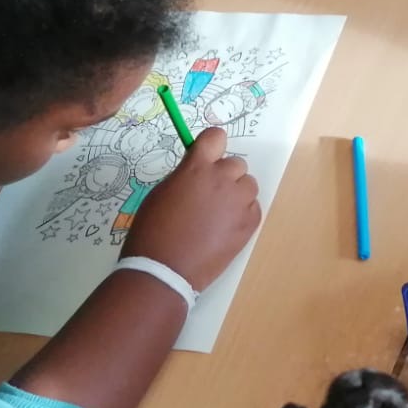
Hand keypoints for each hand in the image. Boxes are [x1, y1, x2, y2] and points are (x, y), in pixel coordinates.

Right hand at [122, 127, 261, 291]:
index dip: (212, 145)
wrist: (164, 270)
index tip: (207, 156)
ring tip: (218, 214)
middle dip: (224, 175)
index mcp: (197, 168)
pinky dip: (242, 214)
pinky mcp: (250, 223)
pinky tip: (224, 229)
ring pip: (248, 185)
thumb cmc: (153, 230)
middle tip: (208, 196)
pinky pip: (253, 207)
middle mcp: (222, 179)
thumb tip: (199, 170)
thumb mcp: (163, 192)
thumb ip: (186, 175)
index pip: (216, 136)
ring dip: (236, 194)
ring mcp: (239, 202)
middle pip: (236, 163)